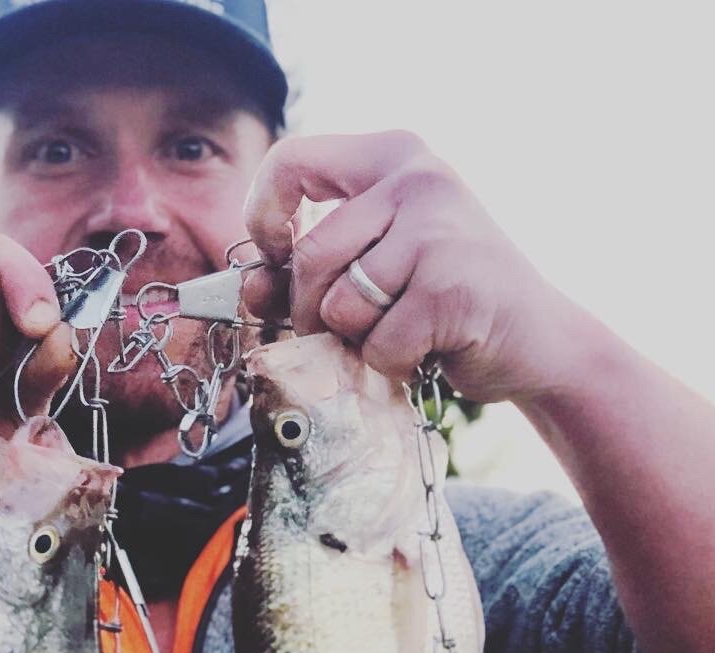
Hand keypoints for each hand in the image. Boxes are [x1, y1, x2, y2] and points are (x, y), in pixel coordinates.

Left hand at [241, 131, 579, 402]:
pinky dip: (393, 363)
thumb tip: (251, 288)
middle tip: (349, 328)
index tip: (271, 257)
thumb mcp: (376, 262)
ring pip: (339, 306)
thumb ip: (310, 268)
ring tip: (403, 328)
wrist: (536, 339)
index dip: (263, 215)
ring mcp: (438, 231)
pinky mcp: (449, 288)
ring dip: (359, 340)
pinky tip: (430, 346)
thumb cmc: (442, 301)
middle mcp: (418, 179)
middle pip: (310, 255)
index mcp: (394, 156)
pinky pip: (377, 344)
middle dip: (311, 311)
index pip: (293, 160)